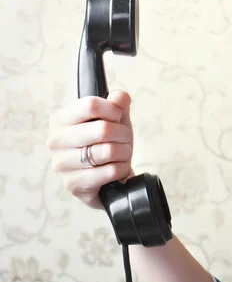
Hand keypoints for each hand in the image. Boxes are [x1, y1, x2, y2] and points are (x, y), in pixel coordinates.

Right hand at [46, 90, 134, 209]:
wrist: (107, 178)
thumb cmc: (108, 143)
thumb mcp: (115, 119)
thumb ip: (118, 103)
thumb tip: (120, 97)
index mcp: (61, 120)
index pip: (91, 105)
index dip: (113, 110)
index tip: (117, 117)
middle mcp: (56, 141)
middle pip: (103, 129)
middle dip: (123, 134)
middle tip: (123, 139)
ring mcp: (62, 164)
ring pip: (109, 151)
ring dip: (125, 152)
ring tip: (121, 155)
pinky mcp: (73, 184)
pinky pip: (111, 171)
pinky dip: (123, 169)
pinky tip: (118, 170)